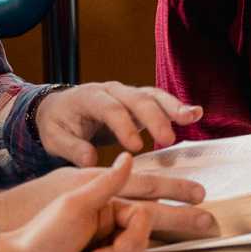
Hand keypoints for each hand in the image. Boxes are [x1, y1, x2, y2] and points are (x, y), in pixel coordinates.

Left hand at [0, 154, 152, 251]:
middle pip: (140, 244)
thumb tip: (128, 155)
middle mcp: (108, 228)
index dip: (134, 236)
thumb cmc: (43, 237)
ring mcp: (104, 251)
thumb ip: (106, 183)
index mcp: (105, 207)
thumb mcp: (76, 206)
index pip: (143, 218)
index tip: (116, 246)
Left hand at [36, 83, 202, 163]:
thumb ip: (72, 148)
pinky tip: (195, 114)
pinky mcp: (138, 102)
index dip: (124, 126)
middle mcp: (111, 90)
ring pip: (152, 96)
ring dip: (173, 107)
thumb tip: (91, 161)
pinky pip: (159, 101)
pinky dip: (177, 107)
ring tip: (192, 117)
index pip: (110, 109)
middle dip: (154, 118)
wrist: (60, 108)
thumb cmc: (58, 125)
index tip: (135, 148)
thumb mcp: (55, 138)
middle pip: (137, 98)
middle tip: (167, 140)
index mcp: (89, 97)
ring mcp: (127, 94)